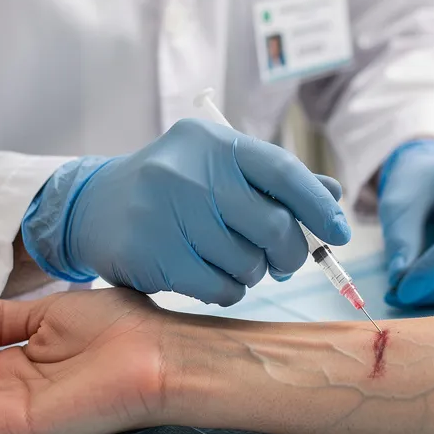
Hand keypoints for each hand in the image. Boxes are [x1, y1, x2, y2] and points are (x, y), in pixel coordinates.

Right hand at [22, 119, 351, 305]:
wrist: (93, 207)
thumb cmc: (174, 190)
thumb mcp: (220, 171)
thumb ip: (276, 183)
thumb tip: (332, 198)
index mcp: (214, 143)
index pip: (283, 172)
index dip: (319, 207)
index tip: (339, 233)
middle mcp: (187, 171)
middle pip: (272, 226)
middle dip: (290, 254)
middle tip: (285, 263)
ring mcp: (162, 211)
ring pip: (247, 264)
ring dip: (253, 274)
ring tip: (234, 263)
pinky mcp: (147, 252)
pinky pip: (218, 288)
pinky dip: (227, 290)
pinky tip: (211, 277)